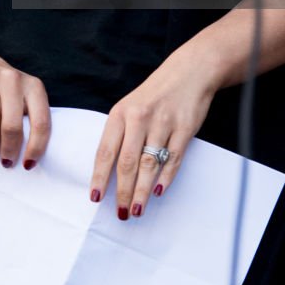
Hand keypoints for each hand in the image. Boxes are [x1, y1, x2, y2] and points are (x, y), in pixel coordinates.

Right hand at [0, 54, 50, 170]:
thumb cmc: (2, 90)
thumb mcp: (21, 97)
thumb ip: (27, 118)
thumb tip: (27, 157)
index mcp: (33, 86)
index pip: (41, 122)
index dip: (36, 147)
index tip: (28, 165)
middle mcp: (13, 78)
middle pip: (13, 125)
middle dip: (9, 149)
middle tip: (5, 162)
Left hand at [89, 42, 217, 218]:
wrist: (189, 72)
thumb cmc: (154, 94)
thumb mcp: (130, 106)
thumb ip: (121, 134)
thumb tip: (108, 172)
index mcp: (121, 112)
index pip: (106, 150)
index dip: (99, 176)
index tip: (95, 197)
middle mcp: (140, 117)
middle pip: (127, 162)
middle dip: (122, 191)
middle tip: (120, 212)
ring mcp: (164, 122)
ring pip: (149, 164)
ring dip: (142, 191)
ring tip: (136, 209)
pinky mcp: (185, 128)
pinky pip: (173, 159)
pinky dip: (166, 178)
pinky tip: (159, 192)